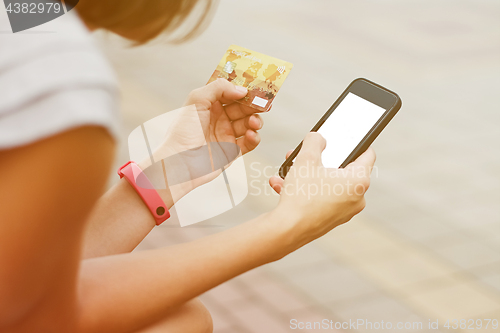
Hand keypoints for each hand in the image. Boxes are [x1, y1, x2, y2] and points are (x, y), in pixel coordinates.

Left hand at [146, 78, 263, 202]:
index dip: (242, 89)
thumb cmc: (182, 132)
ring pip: (248, 124)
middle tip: (263, 103)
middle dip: (253, 105)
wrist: (181, 163)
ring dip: (255, 121)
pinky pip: (249, 143)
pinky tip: (251, 134)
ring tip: (254, 122)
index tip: (255, 87)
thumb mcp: (196, 100)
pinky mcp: (232, 151)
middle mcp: (218, 119)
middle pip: (243, 107)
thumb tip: (241, 90)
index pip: (230, 93)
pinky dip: (254, 138)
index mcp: (209, 105)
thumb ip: (218, 88)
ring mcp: (226, 135)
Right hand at [268, 132, 375, 252]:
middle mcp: (357, 198)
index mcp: (359, 181)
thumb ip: (314, 141)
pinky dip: (305, 191)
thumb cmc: (302, 196)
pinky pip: (320, 199)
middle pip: (343, 169)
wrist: (287, 230)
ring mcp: (344, 211)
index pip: (367, 154)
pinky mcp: (331, 220)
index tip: (345, 138)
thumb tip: (318, 138)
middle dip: (321, 160)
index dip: (356, 142)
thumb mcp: (306, 159)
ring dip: (308, 175)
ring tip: (289, 170)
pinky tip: (283, 186)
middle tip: (307, 153)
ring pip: (328, 184)